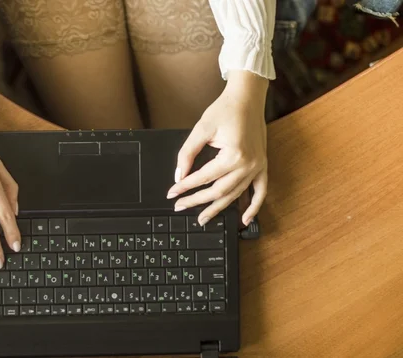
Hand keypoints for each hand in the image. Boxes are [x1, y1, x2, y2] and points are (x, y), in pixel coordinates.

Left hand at [167, 70, 268, 225]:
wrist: (247, 98)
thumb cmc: (225, 110)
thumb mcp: (201, 129)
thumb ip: (187, 154)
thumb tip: (179, 176)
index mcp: (233, 155)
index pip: (204, 177)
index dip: (185, 186)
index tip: (172, 193)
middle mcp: (248, 164)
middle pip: (219, 191)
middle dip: (197, 201)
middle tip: (180, 207)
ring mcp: (258, 167)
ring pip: (235, 195)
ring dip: (218, 208)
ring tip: (203, 218)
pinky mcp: (262, 165)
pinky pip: (260, 191)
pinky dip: (254, 206)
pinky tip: (244, 219)